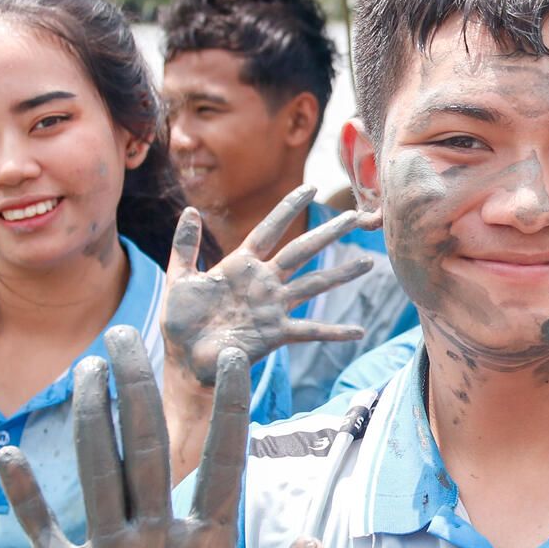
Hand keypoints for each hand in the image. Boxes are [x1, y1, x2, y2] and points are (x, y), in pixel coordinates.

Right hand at [0, 327, 324, 547]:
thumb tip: (315, 543)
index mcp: (206, 543)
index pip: (222, 463)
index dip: (231, 414)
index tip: (238, 358)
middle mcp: (155, 536)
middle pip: (147, 449)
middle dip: (141, 393)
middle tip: (130, 334)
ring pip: (99, 474)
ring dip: (92, 423)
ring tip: (88, 370)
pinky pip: (42, 531)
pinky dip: (25, 497)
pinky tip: (10, 453)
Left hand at [164, 186, 379, 385]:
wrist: (185, 360)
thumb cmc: (181, 321)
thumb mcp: (179, 279)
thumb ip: (185, 246)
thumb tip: (190, 211)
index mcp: (240, 265)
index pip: (270, 229)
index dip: (289, 208)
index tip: (310, 187)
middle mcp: (264, 282)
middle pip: (302, 251)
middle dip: (329, 233)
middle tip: (355, 216)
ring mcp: (273, 307)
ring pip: (314, 285)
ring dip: (342, 274)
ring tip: (368, 262)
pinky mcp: (276, 333)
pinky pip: (310, 330)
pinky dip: (334, 331)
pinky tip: (358, 331)